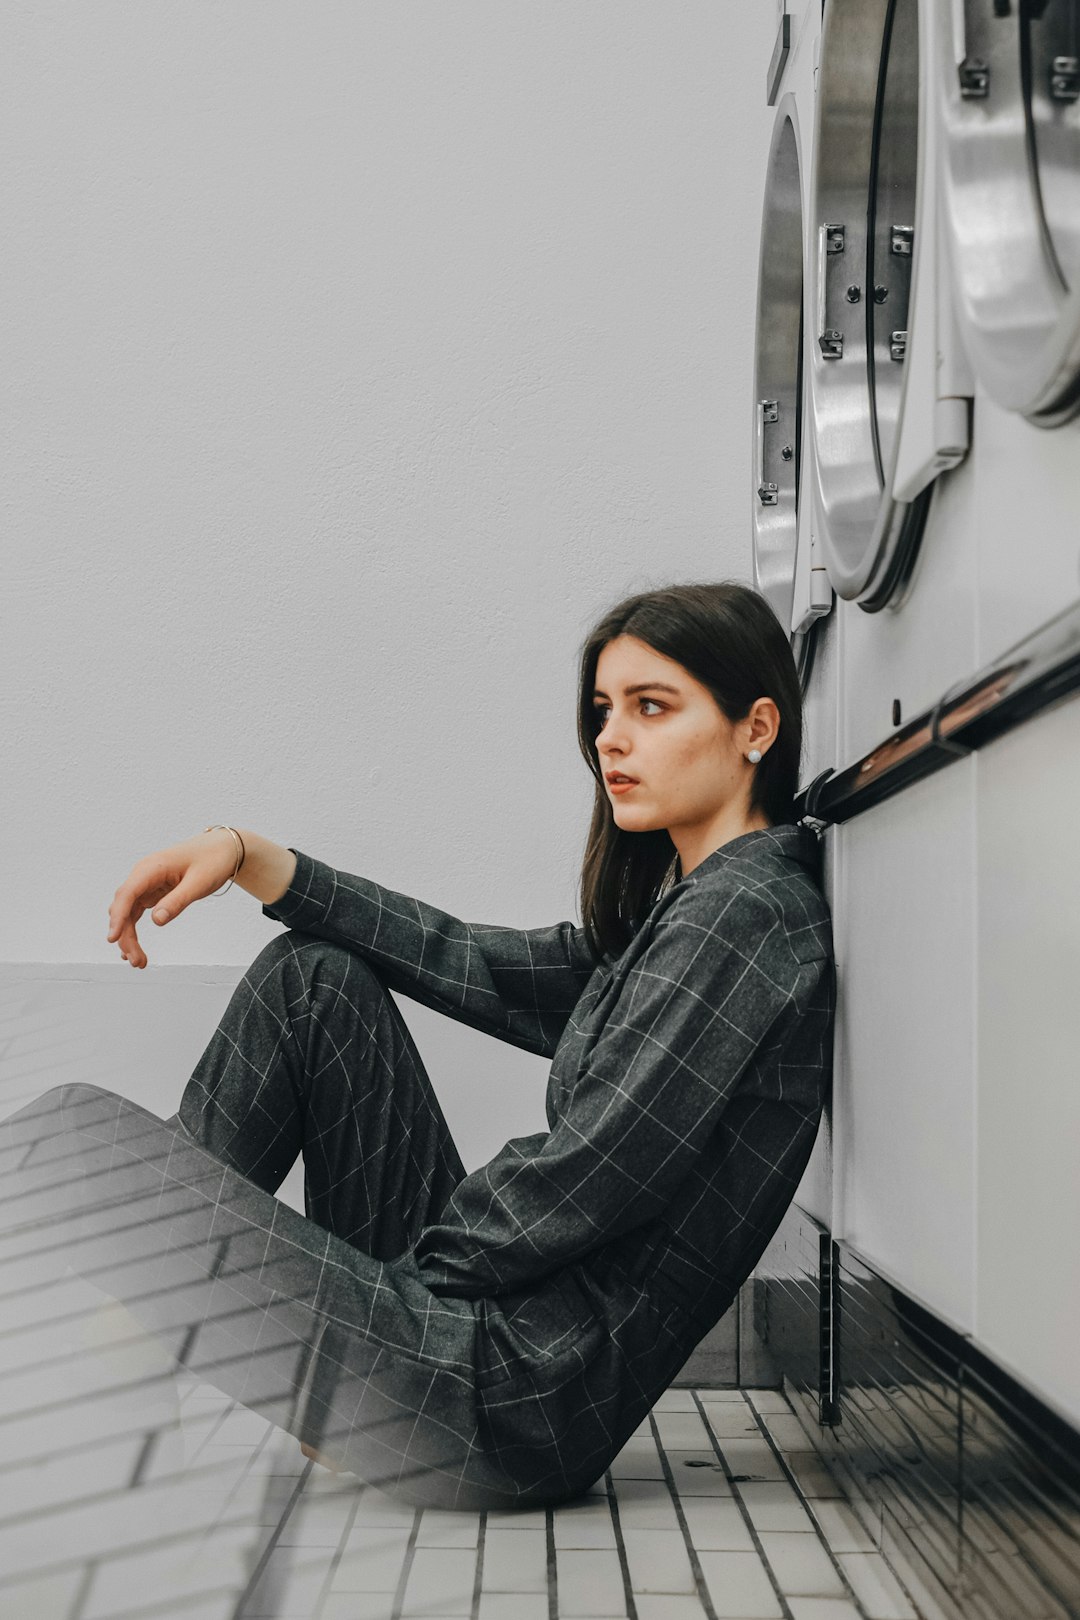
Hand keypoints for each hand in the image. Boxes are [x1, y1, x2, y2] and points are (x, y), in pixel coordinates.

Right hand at [106, 830, 239, 968]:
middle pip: (124, 908)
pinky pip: (136, 913)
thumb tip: (156, 921)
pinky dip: (133, 930)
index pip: (127, 894)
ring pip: (128, 913)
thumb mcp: (199, 883)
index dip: (117, 917)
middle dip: (126, 936)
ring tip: (138, 962)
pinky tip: (133, 948)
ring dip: (129, 937)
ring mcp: (146, 884)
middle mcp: (143, 875)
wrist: (223, 848)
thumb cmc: (213, 860)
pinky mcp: (152, 891)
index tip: (113, 938)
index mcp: (152, 868)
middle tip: (136, 962)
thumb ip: (177, 901)